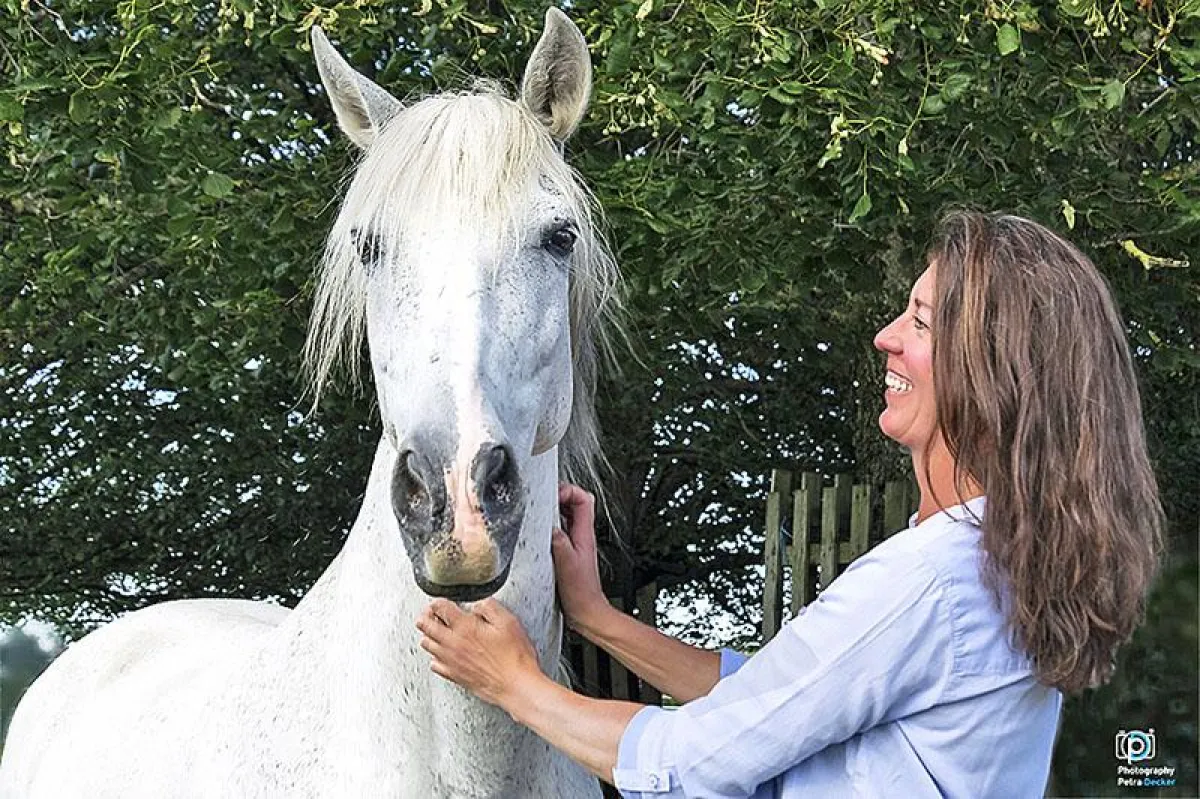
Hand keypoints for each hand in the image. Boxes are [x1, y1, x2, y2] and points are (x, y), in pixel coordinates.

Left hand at [416, 598, 541, 709]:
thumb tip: (477, 605)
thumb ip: (489, 607)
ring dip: (427, 635)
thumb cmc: (515, 656)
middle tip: (429, 613)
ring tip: (432, 630)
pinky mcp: (454, 676)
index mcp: (465, 627)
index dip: (437, 602)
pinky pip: (435, 664)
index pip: (441, 609)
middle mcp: (453, 644)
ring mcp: (451, 661)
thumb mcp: (508, 622)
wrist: (516, 686)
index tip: (439, 602)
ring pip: (427, 645)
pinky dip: (435, 656)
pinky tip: (442, 654)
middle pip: (427, 626)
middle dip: (425, 616)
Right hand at [553, 483, 611, 633]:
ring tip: (539, 514)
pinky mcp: (567, 553)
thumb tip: (550, 526)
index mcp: (585, 534)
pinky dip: (549, 527)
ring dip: (553, 511)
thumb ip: (559, 543)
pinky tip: (538, 536)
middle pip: (574, 504)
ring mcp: (575, 544)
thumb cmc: (581, 593)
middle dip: (558, 497)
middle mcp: (581, 536)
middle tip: (542, 501)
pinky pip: (559, 531)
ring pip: (566, 517)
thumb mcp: (567, 565)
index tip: (553, 496)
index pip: (584, 499)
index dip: (569, 491)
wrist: (586, 612)